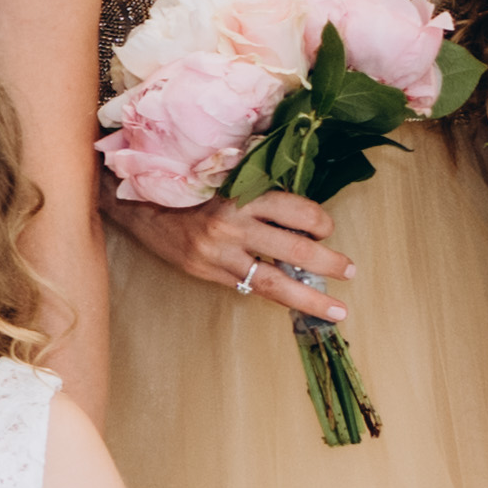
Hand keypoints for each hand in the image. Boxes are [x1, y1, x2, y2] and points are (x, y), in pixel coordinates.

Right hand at [119, 185, 347, 311]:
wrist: (138, 205)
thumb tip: (301, 212)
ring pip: (274, 280)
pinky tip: (294, 304)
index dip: (319, 222)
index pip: (295, 210)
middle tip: (349, 270)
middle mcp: (232, 224)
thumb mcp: (225, 178)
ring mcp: (218, 253)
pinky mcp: (207, 272)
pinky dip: (275, 296)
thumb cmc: (187, 186)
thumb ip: (259, 191)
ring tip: (336, 310)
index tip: (327, 228)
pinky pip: (249, 288)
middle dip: (328, 263)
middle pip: (293, 249)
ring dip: (309, 297)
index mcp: (241, 193)